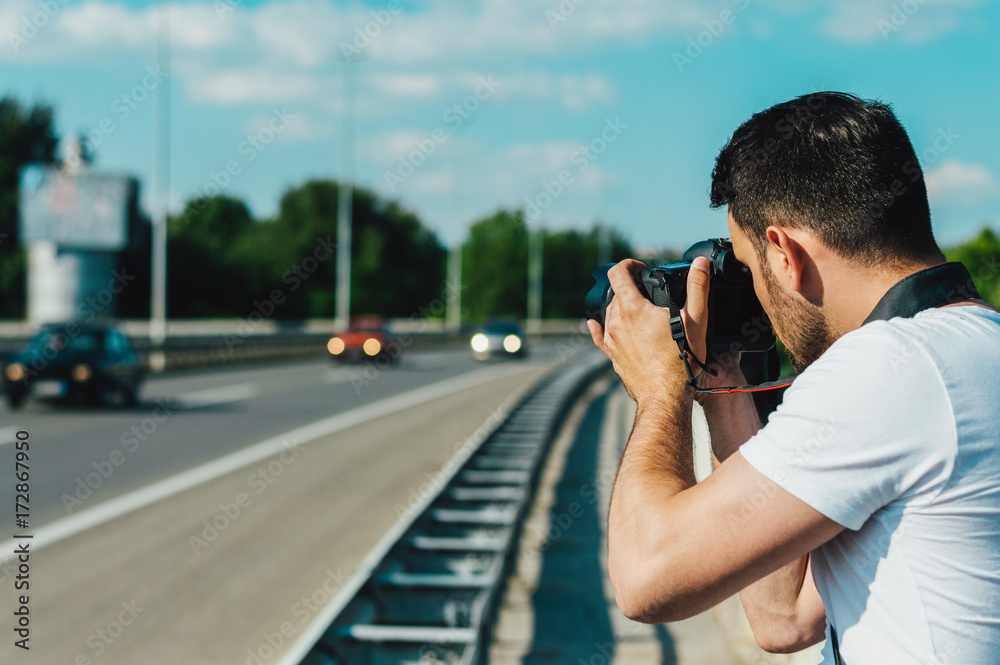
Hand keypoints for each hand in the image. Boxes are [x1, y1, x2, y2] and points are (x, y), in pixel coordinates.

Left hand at [587, 257, 742, 404]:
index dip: (629, 264)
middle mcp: (616, 322)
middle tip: (649, 292)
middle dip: (631, 287)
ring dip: (622, 306)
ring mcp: (611, 340)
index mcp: (632, 308)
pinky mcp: (611, 356)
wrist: (664, 395)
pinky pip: (599, 337)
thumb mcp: (695, 320)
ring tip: (641, 311)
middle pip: (616, 293)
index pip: (618, 273)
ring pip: (610, 314)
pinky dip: (598, 327)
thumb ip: (698, 288)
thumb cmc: (680, 360)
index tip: (641, 268)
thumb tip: (699, 264)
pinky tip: (593, 324)